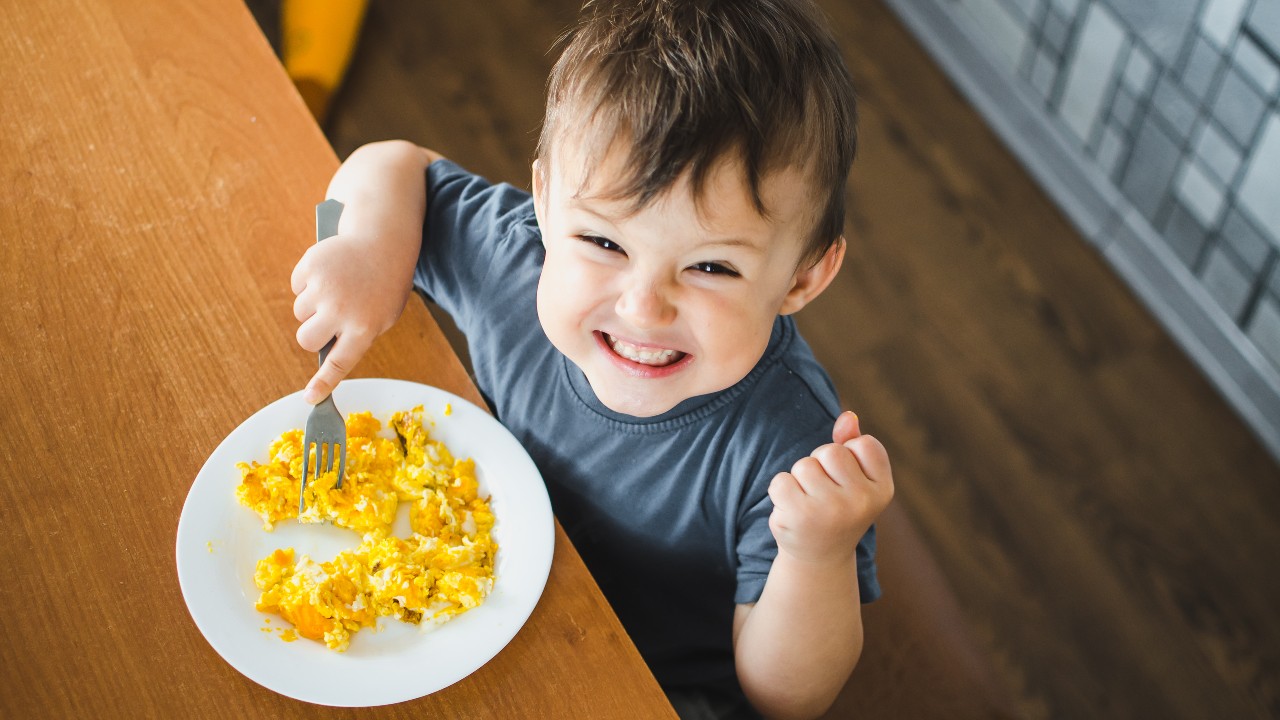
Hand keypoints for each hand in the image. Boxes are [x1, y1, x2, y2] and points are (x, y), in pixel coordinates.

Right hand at [290, 231, 412, 401]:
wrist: (384, 242)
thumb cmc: (384, 286)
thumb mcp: (382, 316)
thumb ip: (356, 336)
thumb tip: (324, 353)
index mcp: (364, 328)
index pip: (339, 364)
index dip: (323, 383)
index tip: (310, 398)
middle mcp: (341, 310)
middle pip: (306, 340)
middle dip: (312, 335)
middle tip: (327, 322)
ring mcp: (324, 288)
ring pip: (300, 313)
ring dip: (312, 306)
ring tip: (336, 290)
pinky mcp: (310, 266)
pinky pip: (296, 287)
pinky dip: (307, 283)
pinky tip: (329, 274)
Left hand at [767, 411, 893, 563]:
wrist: (820, 557)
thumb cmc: (838, 508)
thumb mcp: (855, 479)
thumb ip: (852, 444)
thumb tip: (848, 416)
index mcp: (883, 489)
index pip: (864, 443)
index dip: (850, 455)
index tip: (848, 480)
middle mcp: (862, 501)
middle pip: (830, 451)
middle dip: (820, 464)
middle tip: (824, 491)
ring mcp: (831, 510)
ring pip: (803, 465)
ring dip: (799, 479)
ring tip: (809, 502)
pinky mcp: (800, 517)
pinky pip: (781, 481)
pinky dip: (781, 491)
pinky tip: (792, 510)